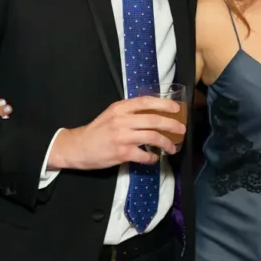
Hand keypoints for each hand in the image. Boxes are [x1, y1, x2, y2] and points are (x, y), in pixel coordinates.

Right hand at [48, 96, 181, 170]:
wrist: (78, 147)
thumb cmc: (97, 130)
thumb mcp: (111, 114)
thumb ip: (129, 111)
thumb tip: (154, 112)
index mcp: (120, 108)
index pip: (146, 102)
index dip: (164, 104)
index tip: (177, 108)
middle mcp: (122, 120)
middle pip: (154, 120)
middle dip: (172, 125)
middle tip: (181, 130)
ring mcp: (122, 137)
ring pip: (152, 137)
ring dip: (166, 143)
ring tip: (172, 148)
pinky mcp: (122, 153)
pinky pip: (144, 155)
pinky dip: (152, 157)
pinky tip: (154, 158)